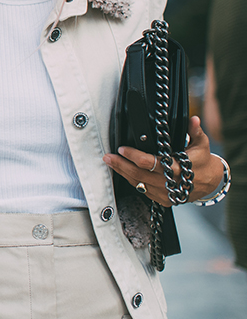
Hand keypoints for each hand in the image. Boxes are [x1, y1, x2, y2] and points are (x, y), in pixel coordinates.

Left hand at [103, 116, 223, 205]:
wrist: (210, 183)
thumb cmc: (203, 160)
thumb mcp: (202, 144)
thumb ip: (195, 131)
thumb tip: (193, 119)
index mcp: (179, 168)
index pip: (151, 163)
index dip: (134, 156)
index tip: (122, 149)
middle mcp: (171, 183)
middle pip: (139, 175)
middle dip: (121, 165)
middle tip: (108, 157)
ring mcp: (166, 194)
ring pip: (139, 184)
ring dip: (122, 173)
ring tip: (111, 162)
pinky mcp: (164, 200)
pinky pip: (143, 191)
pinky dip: (132, 181)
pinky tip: (123, 172)